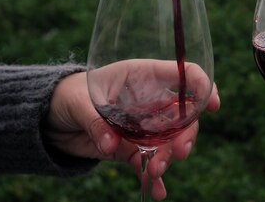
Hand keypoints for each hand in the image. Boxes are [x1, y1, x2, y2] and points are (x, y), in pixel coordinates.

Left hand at [46, 62, 220, 200]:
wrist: (52, 117)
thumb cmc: (68, 94)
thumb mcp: (78, 102)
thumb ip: (95, 121)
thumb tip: (110, 144)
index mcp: (142, 76)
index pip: (183, 75)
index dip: (202, 86)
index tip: (211, 105)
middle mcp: (149, 101)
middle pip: (184, 115)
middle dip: (187, 134)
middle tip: (180, 153)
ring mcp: (143, 126)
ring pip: (170, 142)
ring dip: (168, 158)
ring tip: (156, 172)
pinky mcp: (132, 147)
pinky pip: (149, 162)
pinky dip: (153, 178)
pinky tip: (156, 192)